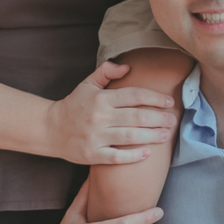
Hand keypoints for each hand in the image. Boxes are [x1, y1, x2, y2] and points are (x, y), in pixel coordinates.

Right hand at [46, 62, 177, 165]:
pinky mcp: (92, 154)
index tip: (169, 102)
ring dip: (152, 136)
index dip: (155, 98)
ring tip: (166, 135)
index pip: (134, 95)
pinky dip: (133, 156)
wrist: (50, 129)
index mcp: (101, 98)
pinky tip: (147, 153)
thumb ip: (106, 72)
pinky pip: (117, 157)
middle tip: (173, 121)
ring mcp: (96, 137)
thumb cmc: (74, 105)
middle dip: (159, 119)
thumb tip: (128, 67)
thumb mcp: (87, 84)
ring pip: (131, 136)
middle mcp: (100, 117)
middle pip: (137, 117)